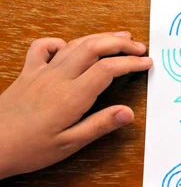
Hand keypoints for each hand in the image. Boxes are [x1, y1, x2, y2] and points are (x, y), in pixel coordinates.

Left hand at [0, 31, 152, 179]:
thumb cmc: (29, 149)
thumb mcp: (69, 144)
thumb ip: (100, 125)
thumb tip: (129, 113)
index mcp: (72, 95)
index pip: (108, 69)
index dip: (131, 63)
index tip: (147, 63)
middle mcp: (58, 77)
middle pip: (94, 47)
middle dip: (120, 43)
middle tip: (139, 46)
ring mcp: (42, 72)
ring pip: (75, 44)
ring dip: (99, 38)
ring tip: (119, 37)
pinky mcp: (28, 72)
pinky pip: (43, 47)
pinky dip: (61, 42)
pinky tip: (70, 48)